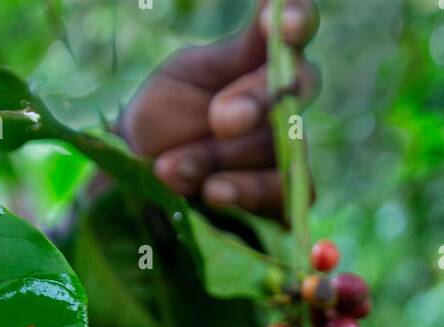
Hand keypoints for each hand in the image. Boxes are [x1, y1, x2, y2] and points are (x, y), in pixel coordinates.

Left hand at [121, 1, 317, 216]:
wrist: (144, 169)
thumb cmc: (168, 111)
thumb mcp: (188, 73)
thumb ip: (231, 55)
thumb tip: (269, 10)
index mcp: (264, 56)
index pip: (297, 26)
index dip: (298, 19)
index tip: (281, 25)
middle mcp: (285, 99)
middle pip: (299, 88)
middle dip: (258, 100)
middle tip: (220, 119)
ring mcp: (287, 148)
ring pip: (281, 145)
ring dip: (224, 156)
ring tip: (174, 167)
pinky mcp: (280, 192)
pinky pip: (283, 192)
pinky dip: (244, 191)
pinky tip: (212, 192)